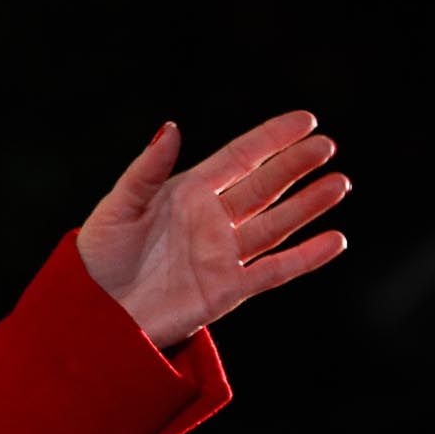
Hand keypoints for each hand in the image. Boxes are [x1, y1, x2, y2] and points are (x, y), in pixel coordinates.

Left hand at [76, 111, 348, 348]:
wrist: (95, 314)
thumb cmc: (99, 257)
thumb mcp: (118, 206)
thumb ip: (147, 169)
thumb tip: (172, 127)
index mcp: (186, 193)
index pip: (239, 158)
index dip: (271, 138)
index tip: (305, 119)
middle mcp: (211, 220)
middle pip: (263, 186)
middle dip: (295, 165)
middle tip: (326, 145)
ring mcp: (223, 254)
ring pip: (277, 224)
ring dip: (308, 205)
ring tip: (339, 182)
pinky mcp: (229, 289)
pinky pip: (275, 270)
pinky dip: (306, 257)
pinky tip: (334, 239)